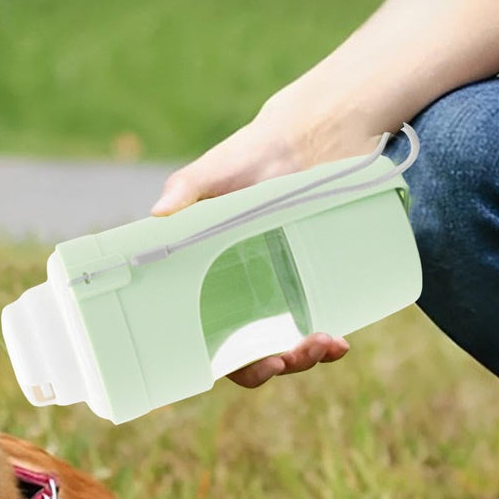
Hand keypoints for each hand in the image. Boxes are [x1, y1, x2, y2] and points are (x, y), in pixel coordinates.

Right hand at [151, 92, 365, 387]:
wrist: (312, 133)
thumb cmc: (252, 153)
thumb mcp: (215, 171)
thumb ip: (187, 189)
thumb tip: (158, 214)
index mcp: (207, 275)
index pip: (207, 335)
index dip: (224, 362)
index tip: (245, 365)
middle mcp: (241, 291)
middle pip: (249, 351)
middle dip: (271, 364)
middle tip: (289, 358)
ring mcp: (280, 289)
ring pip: (286, 345)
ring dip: (304, 357)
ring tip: (326, 344)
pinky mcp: (315, 280)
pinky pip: (317, 324)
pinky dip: (327, 343)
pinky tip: (340, 340)